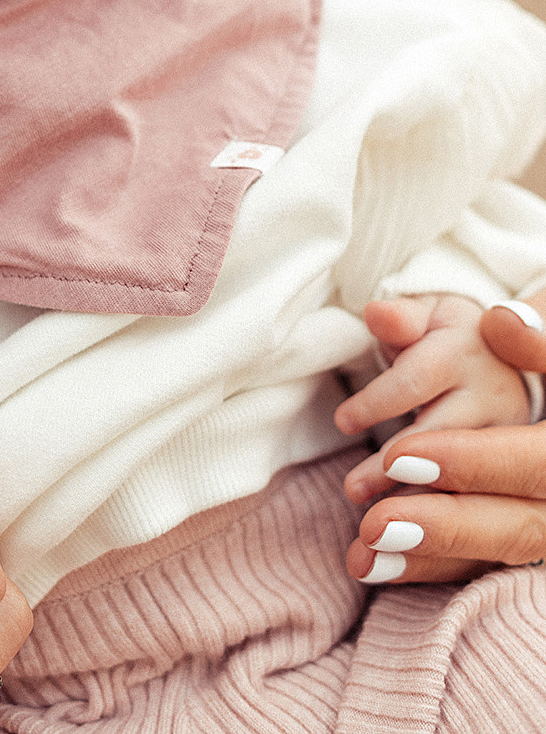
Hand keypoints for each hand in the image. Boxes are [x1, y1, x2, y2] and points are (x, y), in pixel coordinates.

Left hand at [345, 292, 545, 585]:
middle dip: (445, 523)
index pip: (532, 460)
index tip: (399, 455)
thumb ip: (521, 330)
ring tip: (362, 552)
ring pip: (497, 549)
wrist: (545, 381)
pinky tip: (375, 565)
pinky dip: (429, 568)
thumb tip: (502, 320)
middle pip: (519, 521)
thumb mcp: (530, 334)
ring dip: (430, 556)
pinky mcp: (518, 533)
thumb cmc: (533, 356)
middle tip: (373, 522)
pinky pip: (482, 565)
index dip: (473, 463)